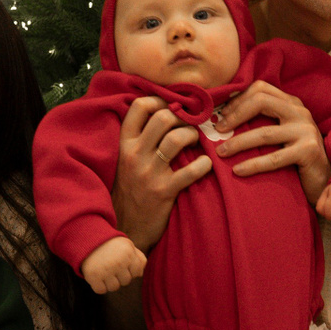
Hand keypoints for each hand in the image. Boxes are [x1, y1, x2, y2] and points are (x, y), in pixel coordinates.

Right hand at [81, 236, 146, 293]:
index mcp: (128, 253)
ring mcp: (106, 270)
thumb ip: (139, 258)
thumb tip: (139, 274)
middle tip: (112, 266)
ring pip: (114, 288)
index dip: (130, 270)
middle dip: (120, 276)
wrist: (88, 239)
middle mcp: (118, 262)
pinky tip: (98, 277)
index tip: (123, 264)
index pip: (137, 273)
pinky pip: (101, 290)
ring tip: (105, 272)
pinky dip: (99, 286)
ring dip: (110, 282)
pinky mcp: (93, 276)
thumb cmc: (111, 245)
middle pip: (126, 281)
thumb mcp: (128, 245)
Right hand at [112, 96, 210, 250]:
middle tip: (189, 125)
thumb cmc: (129, 191)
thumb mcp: (124, 162)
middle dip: (182, 117)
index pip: (138, 107)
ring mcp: (149, 173)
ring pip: (176, 138)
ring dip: (193, 135)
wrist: (125, 229)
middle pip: (163, 118)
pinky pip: (191, 171)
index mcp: (124, 145)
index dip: (159, 100)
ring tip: (196, 141)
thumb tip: (163, 113)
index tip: (172, 106)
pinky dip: (204, 164)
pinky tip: (206, 164)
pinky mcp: (164, 191)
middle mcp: (134, 155)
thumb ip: (138, 140)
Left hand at [217, 80, 330, 205]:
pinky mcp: (308, 151)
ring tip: (221, 152)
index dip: (237, 100)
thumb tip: (223, 120)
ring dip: (237, 142)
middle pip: (260, 101)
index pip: (260, 89)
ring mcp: (306, 130)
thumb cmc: (296, 159)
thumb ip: (263, 122)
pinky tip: (238, 171)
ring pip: (264, 132)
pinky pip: (274, 158)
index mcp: (292, 103)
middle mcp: (300, 112)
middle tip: (219, 131)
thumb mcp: (281, 134)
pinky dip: (252, 165)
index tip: (221, 117)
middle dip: (234, 115)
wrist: (325, 181)